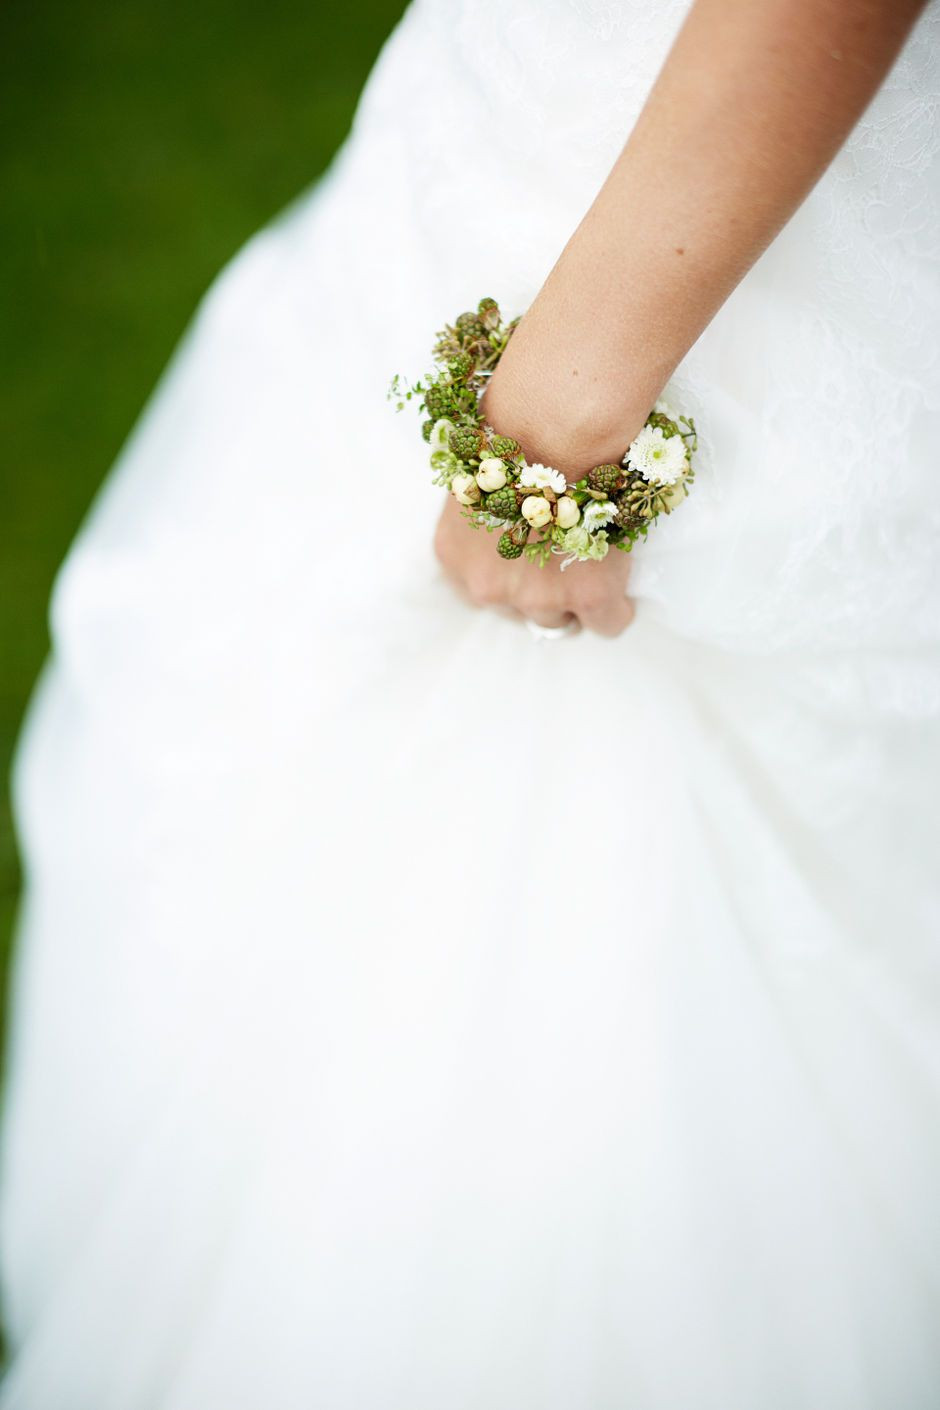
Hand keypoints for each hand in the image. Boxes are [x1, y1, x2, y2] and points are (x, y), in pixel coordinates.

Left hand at [432, 318, 640, 637]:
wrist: (554, 426)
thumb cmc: (515, 430)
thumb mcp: (478, 478)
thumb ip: (485, 513)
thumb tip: (507, 517)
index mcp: (454, 554)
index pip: (480, 589)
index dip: (510, 571)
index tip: (531, 554)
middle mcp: (486, 586)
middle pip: (518, 610)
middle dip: (540, 588)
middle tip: (564, 557)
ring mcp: (535, 597)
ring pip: (559, 620)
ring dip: (574, 597)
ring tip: (595, 564)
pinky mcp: (586, 595)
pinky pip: (607, 623)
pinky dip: (615, 609)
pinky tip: (621, 591)